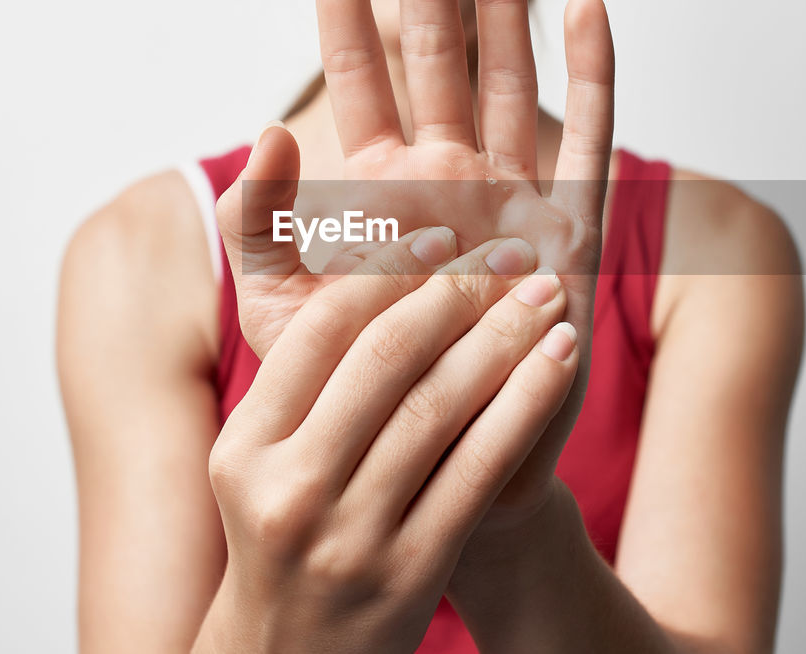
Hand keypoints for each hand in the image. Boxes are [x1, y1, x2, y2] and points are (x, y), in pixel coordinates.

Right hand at [201, 230, 578, 653]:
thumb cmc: (286, 531)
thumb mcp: (261, 456)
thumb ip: (298, 368)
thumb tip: (355, 257)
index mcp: (245, 445)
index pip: (322, 328)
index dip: (389, 269)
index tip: (443, 235)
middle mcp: (291, 487)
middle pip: (387, 358)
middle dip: (459, 291)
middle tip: (510, 251)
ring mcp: (352, 536)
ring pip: (442, 407)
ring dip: (505, 337)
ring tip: (547, 294)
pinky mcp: (413, 571)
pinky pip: (482, 465)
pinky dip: (527, 401)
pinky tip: (560, 359)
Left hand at [216, 0, 613, 524]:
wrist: (429, 462)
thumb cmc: (356, 390)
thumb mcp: (286, 309)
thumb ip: (265, 225)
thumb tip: (271, 131)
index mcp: (377, 181)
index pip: (358, 62)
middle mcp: (447, 171)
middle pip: (438, 45)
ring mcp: (509, 196)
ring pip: (508, 74)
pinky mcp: (564, 234)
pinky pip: (584, 140)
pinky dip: (592, 75)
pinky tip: (588, 5)